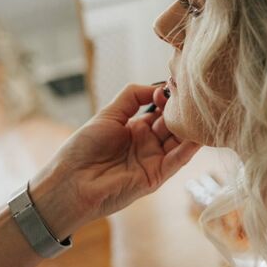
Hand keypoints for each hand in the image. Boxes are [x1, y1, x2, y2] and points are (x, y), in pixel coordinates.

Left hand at [30, 83, 200, 238]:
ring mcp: (153, 160)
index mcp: (136, 129)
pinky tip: (197, 135)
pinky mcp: (155, 177)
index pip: (161, 110)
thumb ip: (133, 96)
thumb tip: (158, 86)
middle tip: (189, 97)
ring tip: (197, 111)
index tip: (173, 86)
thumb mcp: (109, 114)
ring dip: (188, 127)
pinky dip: (188, 149)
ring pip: (179, 141)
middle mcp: (147, 144)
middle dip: (180, 110)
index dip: (168, 98)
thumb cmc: (83, 147)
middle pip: (173, 124)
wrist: (69, 180)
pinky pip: (176, 161)